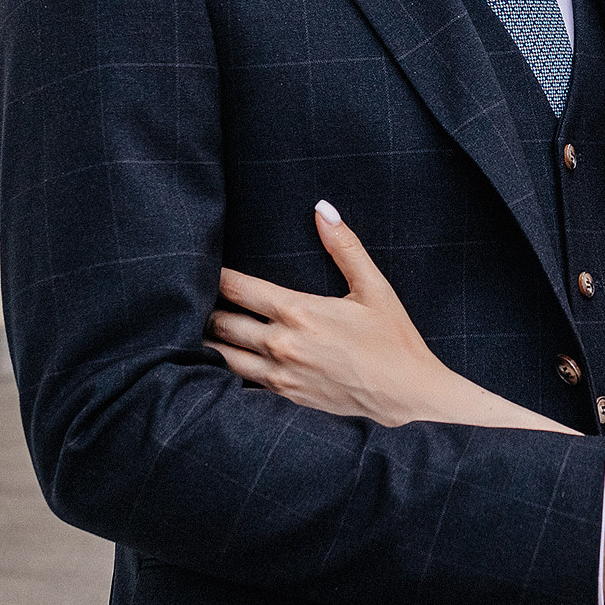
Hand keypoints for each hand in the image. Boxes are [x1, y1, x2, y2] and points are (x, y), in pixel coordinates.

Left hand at [209, 205, 459, 425]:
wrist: (408, 396)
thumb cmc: (394, 339)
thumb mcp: (374, 288)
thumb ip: (344, 246)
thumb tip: (322, 208)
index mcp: (299, 311)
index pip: (237, 288)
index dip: (215, 275)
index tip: (203, 267)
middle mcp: (282, 344)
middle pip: (222, 322)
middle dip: (207, 308)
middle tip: (196, 297)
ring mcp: (281, 374)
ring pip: (224, 355)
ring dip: (211, 340)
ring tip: (199, 327)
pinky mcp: (285, 396)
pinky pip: (241, 381)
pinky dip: (227, 368)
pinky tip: (221, 360)